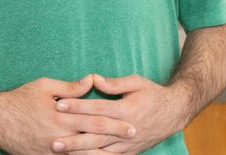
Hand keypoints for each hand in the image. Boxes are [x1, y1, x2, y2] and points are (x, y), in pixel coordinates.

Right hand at [0, 76, 135, 154]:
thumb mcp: (45, 86)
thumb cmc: (20, 99)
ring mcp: (52, 151)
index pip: (96, 121)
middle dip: (115, 139)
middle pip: (94, 140)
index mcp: (63, 117)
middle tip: (133, 137)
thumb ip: (71, 87)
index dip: (116, 123)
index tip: (132, 124)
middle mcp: (60, 136)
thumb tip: (92, 80)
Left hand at [53, 74, 189, 153]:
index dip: (77, 106)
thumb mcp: (137, 82)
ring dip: (78, 151)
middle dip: (72, 136)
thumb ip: (115, 83)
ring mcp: (126, 144)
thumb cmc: (153, 94)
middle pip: (94, 133)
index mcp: (126, 109)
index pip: (97, 108)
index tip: (59, 104)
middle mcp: (125, 129)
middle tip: (52, 137)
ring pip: (98, 150)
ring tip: (59, 150)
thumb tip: (94, 79)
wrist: (174, 113)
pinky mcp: (128, 153)